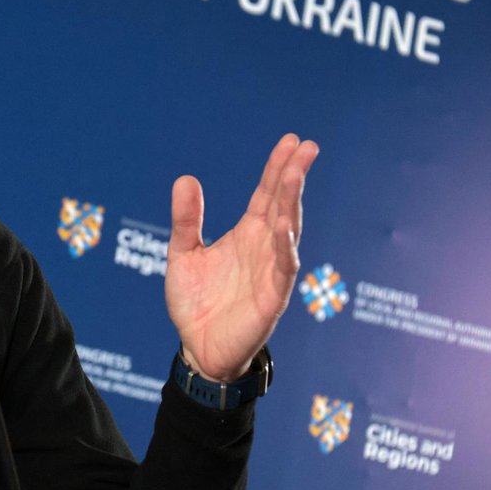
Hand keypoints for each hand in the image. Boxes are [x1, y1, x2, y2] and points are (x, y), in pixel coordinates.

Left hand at [165, 134, 318, 381]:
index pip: (267, 195)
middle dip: (293, 176)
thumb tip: (186, 179)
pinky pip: (283, 270)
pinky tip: (284, 227)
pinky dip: (285, 248)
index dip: (277, 168)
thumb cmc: (196, 302)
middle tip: (307, 147)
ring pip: (287, 232)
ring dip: (291, 204)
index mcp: (246, 235)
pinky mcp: (272, 298)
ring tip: (294, 175)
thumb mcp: (183, 253)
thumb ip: (186, 220)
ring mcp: (271, 272)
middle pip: (283, 205)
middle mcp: (264, 248)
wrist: (198, 348)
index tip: (292, 141)